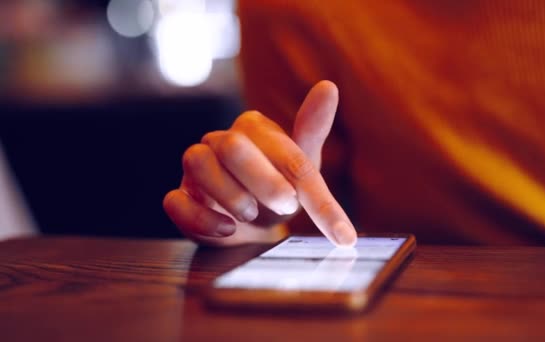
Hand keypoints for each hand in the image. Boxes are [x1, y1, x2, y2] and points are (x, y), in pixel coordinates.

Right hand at [163, 81, 356, 246]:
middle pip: (232, 146)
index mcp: (254, 128)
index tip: (340, 232)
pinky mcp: (180, 196)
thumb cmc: (278, 188)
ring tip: (251, 214)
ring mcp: (197, 168)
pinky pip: (176, 201)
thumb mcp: (302, 166)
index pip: (285, 152)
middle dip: (264, 181)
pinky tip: (227, 229)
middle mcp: (221, 141)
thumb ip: (313, 130)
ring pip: (199, 165)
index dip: (314, 192)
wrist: (250, 224)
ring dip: (232, 197)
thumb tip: (329, 86)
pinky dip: (202, 219)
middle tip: (286, 205)